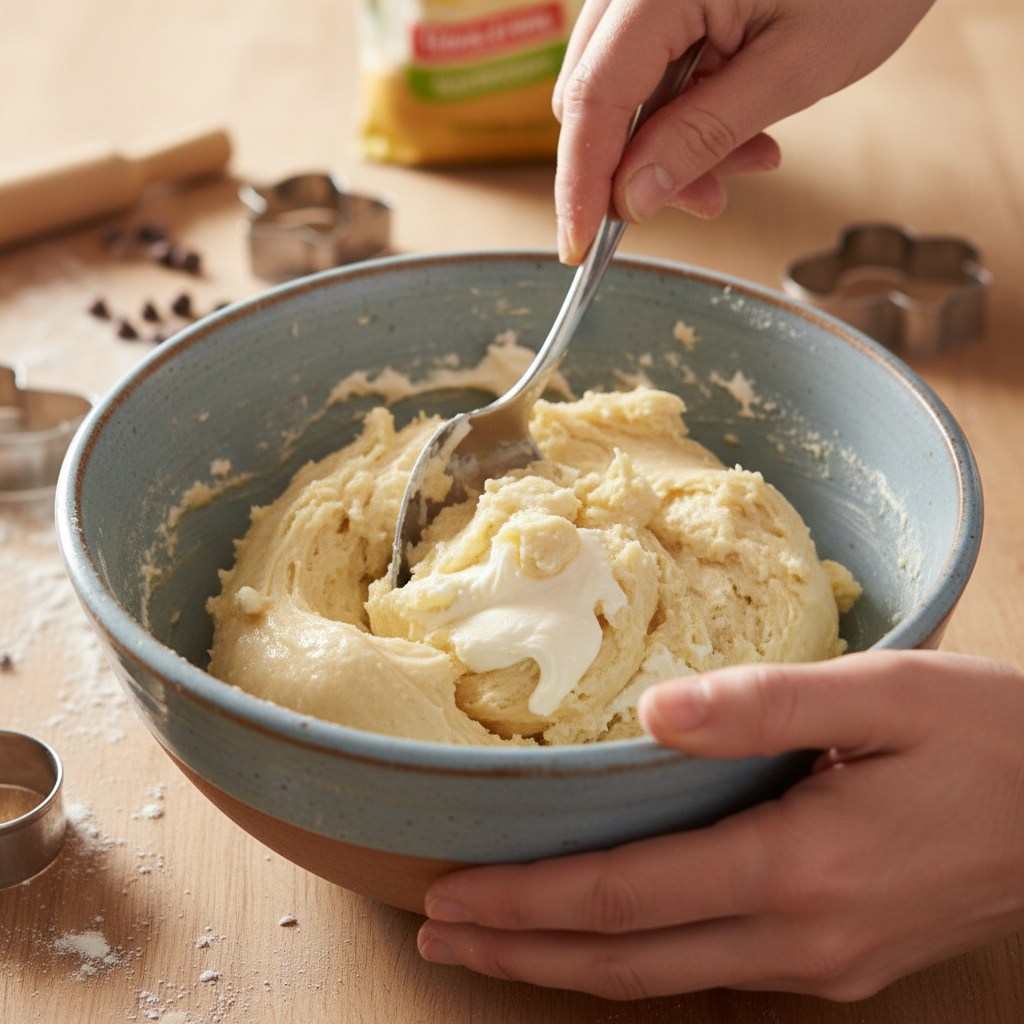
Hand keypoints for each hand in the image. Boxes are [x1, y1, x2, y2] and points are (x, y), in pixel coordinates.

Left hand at [418, 650, 1023, 999]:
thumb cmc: (990, 739)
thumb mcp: (884, 695)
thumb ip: (764, 704)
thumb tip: (656, 709)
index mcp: (799, 865)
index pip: (625, 895)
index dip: (528, 899)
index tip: (450, 893)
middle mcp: (803, 934)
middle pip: (627, 958)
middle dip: (522, 951)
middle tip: (435, 935)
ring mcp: (825, 961)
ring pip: (666, 978)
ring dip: (569, 964)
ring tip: (494, 947)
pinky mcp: (842, 960)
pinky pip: (715, 971)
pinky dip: (640, 959)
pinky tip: (607, 937)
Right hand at [552, 0, 935, 262]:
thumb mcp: (792, 69)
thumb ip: (702, 136)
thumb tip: (632, 199)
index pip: (594, 99)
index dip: (581, 181)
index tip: (578, 245)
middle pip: (596, 96)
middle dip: (638, 165)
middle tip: (708, 199)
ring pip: (623, 89)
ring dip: (671, 143)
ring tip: (752, 156)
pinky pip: (653, 67)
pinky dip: (687, 110)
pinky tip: (743, 125)